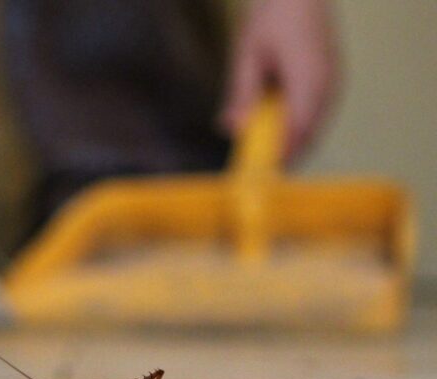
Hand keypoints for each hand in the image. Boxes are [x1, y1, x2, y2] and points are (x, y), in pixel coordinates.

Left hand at [221, 0, 338, 162]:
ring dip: (291, 142)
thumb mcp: (247, 55)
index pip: (298, 130)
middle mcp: (327, 86)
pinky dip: (296, 127)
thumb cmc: (271, 18)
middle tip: (258, 174)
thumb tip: (232, 129)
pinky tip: (275, 130)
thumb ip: (241, 94)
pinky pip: (315, 114)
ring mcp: (332, 84)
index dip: (281, 156)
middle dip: (285, 156)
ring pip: (313, 126)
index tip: (261, 176)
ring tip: (264, 157)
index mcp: (308, 79)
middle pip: (309, 134)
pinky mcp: (329, 81)